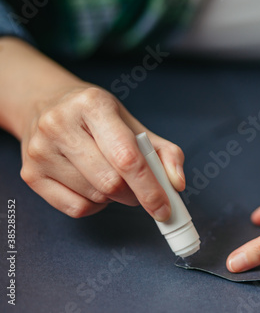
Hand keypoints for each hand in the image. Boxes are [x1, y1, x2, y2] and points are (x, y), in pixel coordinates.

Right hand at [20, 86, 184, 219]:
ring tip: (113, 178)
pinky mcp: (30, 173)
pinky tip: (93, 186)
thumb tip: (176, 184)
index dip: (150, 189)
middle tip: (141, 191)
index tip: (165, 208)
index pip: (127, 158)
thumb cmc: (97, 117)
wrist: (46, 104)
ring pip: (94, 197)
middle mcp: (60, 125)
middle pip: (110, 182)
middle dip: (135, 195)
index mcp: (92, 105)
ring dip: (114, 198)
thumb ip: (163, 152)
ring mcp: (40, 150)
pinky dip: (95, 206)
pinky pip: (75, 208)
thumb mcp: (132, 123)